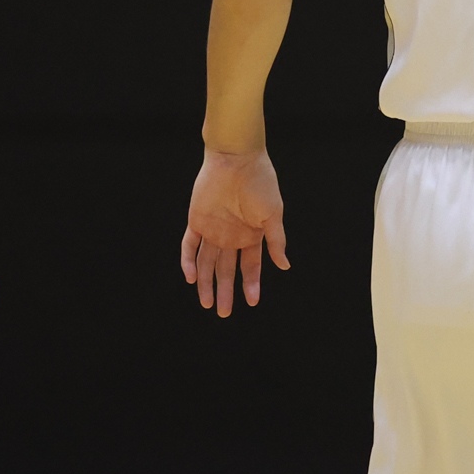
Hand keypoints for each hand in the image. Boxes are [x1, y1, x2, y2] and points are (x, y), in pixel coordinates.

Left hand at [181, 148, 288, 316]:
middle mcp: (232, 235)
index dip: (252, 283)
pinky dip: (188, 262)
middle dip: (226, 291)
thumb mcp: (273, 214)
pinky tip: (191, 278)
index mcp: (252, 234)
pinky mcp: (196, 221)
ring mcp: (213, 229)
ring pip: (207, 263)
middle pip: (227, 269)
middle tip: (224, 313)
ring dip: (206, 283)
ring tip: (207, 304)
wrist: (236, 159)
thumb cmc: (260, 183)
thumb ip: (276, 240)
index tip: (253, 302)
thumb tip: (285, 266)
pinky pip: (189, 245)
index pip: (251, 265)